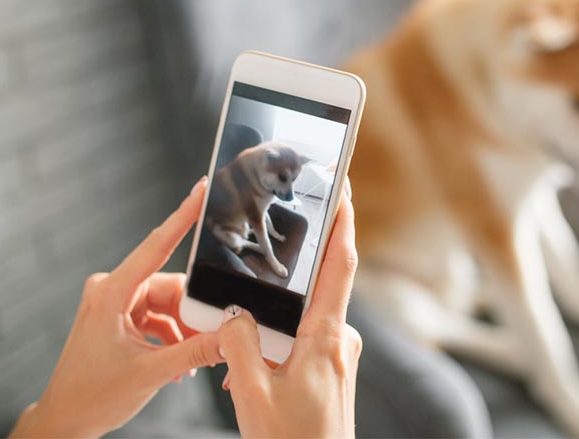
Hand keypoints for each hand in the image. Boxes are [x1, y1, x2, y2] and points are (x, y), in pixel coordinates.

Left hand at [10, 177, 223, 437]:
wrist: (65, 421)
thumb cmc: (91, 396)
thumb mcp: (150, 373)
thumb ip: (194, 352)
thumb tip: (229, 337)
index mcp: (111, 293)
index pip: (156, 246)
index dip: (182, 216)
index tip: (201, 189)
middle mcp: (112, 290)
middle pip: (170, 285)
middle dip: (195, 310)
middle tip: (216, 332)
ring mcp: (115, 304)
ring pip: (167, 303)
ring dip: (185, 328)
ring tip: (195, 357)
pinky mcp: (120, 318)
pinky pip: (158, 316)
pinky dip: (173, 336)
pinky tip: (181, 361)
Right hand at [218, 185, 361, 438]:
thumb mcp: (253, 394)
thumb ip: (240, 347)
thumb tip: (234, 317)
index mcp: (326, 337)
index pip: (340, 263)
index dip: (344, 220)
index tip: (343, 185)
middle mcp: (339, 341)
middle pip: (325, 281)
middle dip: (310, 250)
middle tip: (294, 218)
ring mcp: (337, 356)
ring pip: (308, 314)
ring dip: (282, 309)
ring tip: (249, 318)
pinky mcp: (330, 371)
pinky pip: (304, 339)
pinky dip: (280, 337)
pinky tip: (252, 362)